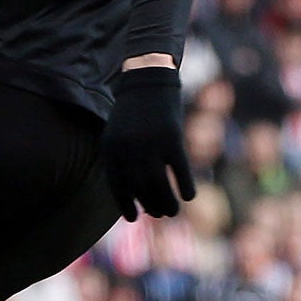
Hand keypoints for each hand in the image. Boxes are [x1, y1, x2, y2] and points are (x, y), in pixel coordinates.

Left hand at [100, 66, 195, 220]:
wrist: (147, 82)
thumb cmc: (130, 114)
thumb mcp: (115, 136)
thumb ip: (119, 162)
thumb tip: (131, 195)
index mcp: (111, 150)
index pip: (117, 186)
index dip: (125, 205)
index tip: (133, 218)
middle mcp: (128, 150)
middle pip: (140, 189)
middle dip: (150, 205)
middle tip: (158, 213)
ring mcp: (150, 145)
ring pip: (159, 185)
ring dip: (167, 203)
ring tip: (172, 212)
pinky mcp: (172, 139)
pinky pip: (180, 171)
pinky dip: (185, 187)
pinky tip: (189, 196)